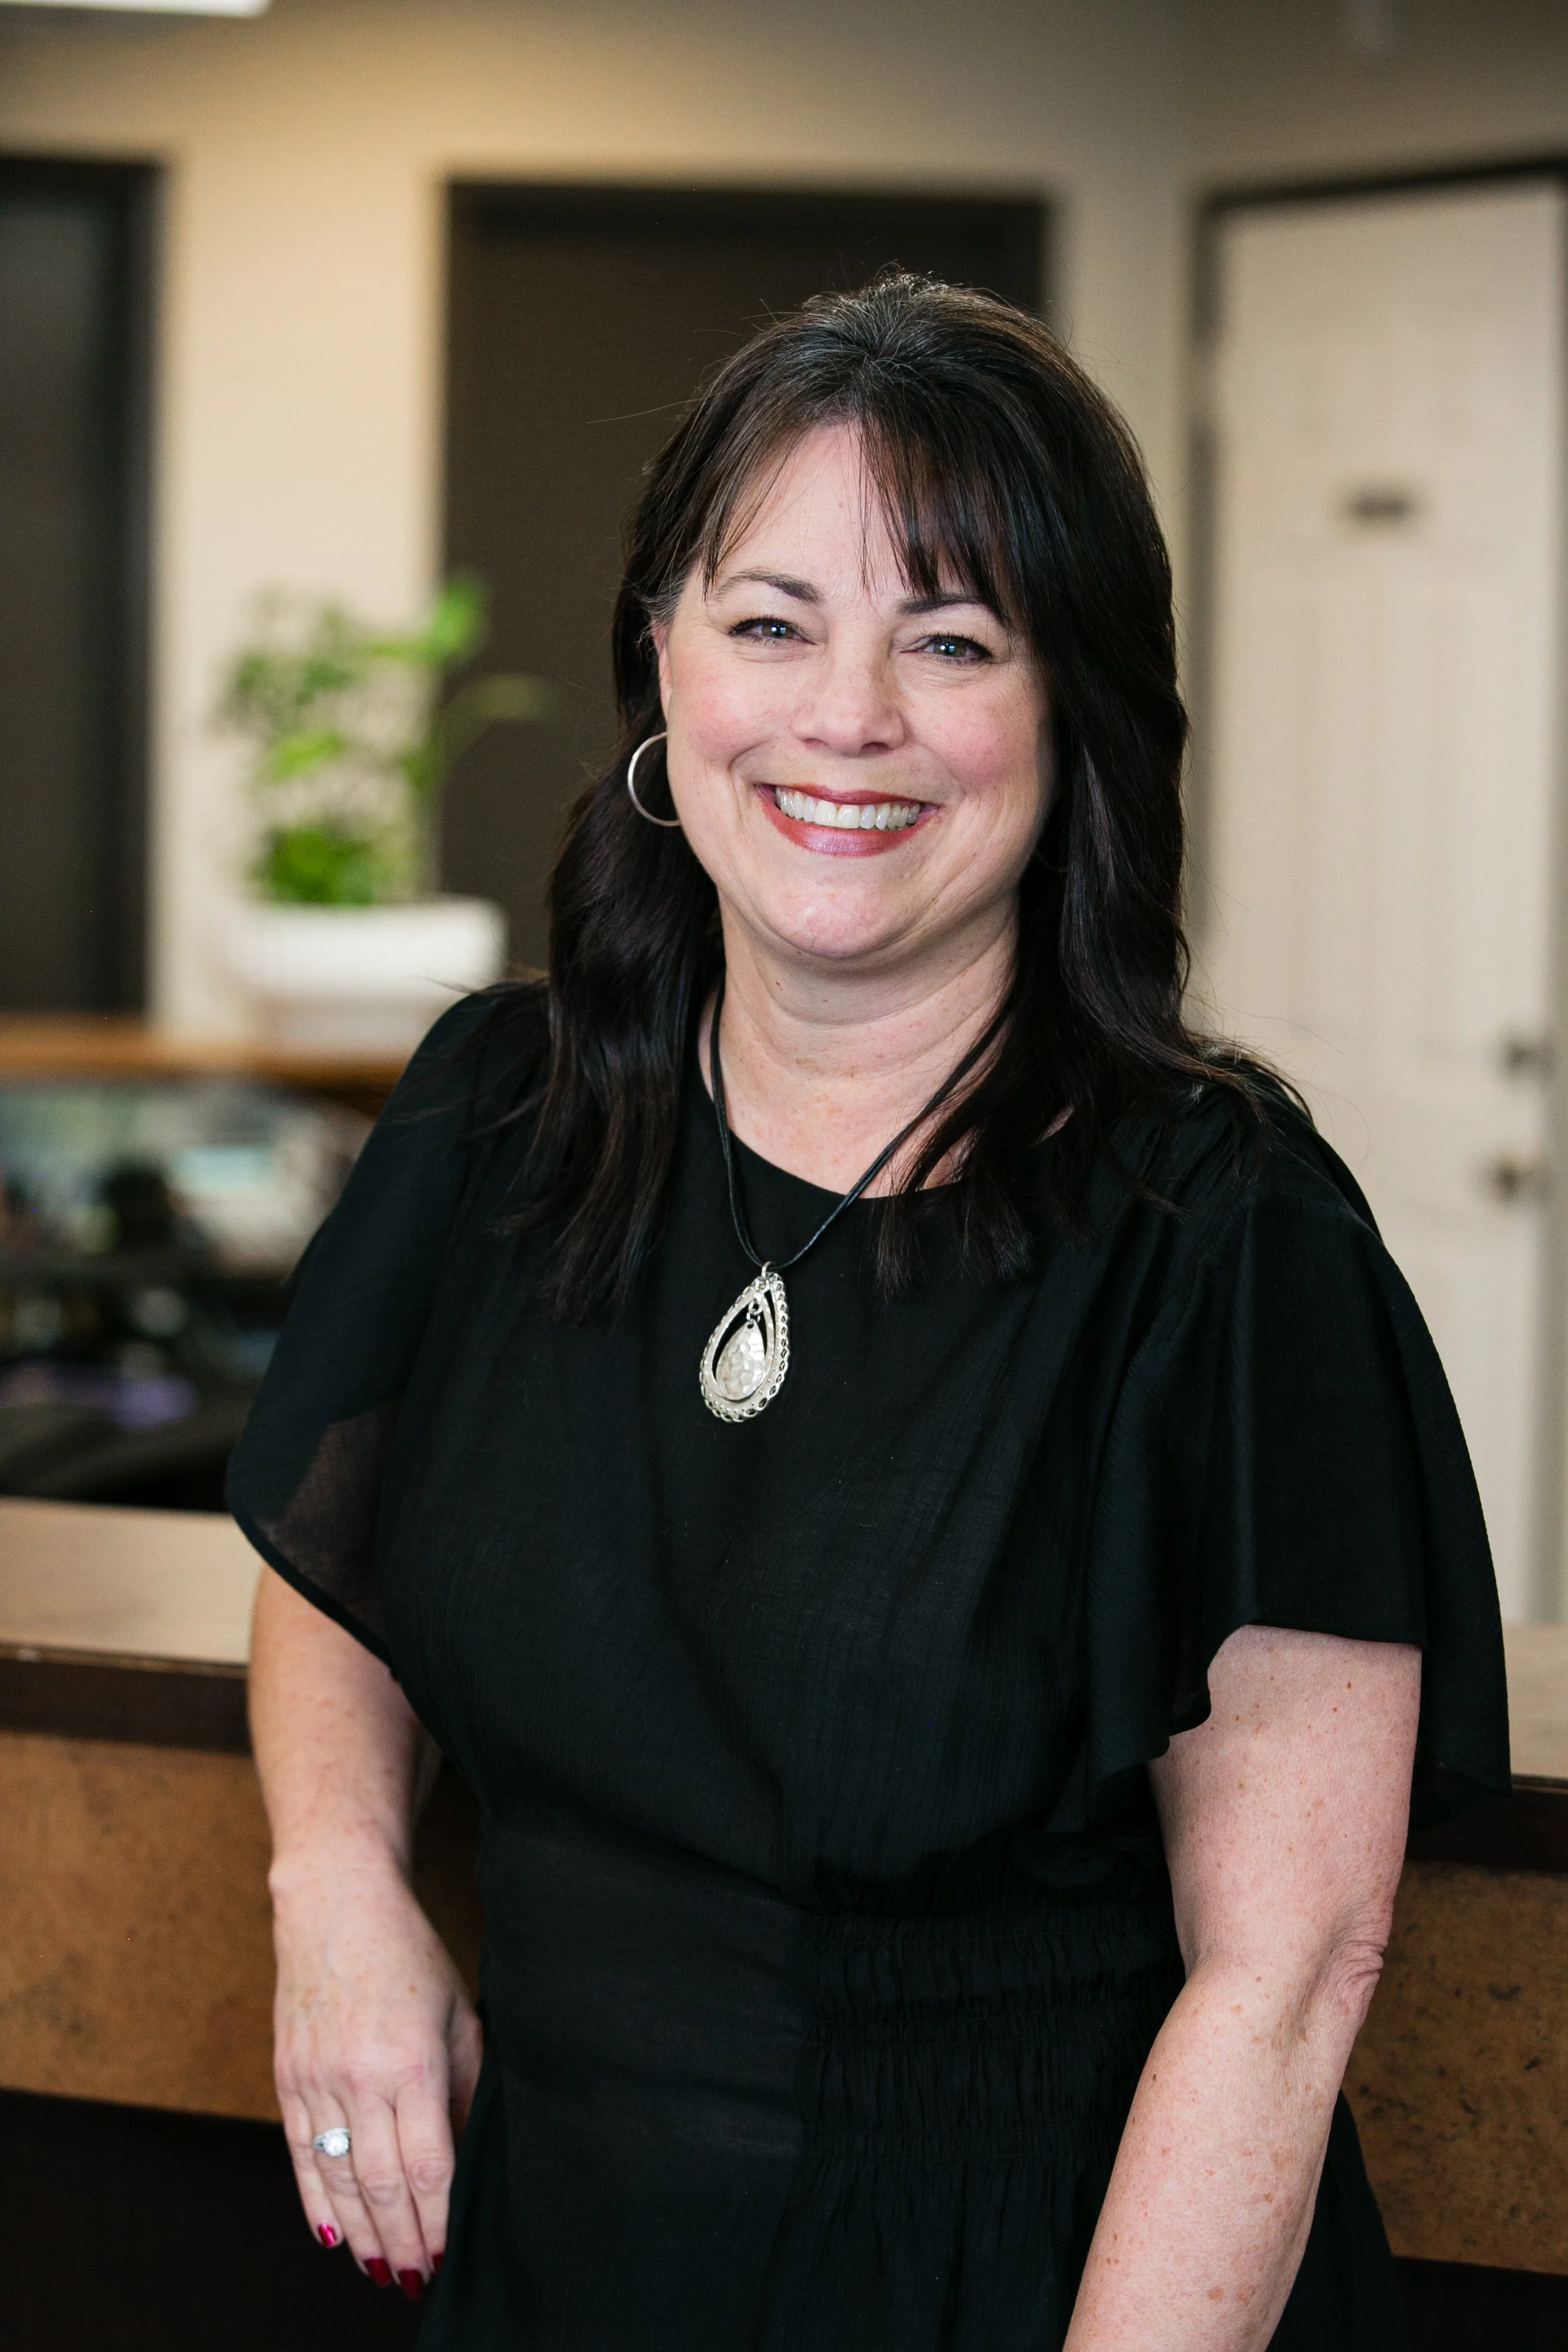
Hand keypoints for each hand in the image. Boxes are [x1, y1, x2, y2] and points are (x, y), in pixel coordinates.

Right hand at [270, 1846, 482, 2299]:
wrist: (335, 1905)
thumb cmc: (409, 1954)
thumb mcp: (457, 2012)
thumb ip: (466, 2085)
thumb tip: (468, 2156)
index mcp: (410, 2062)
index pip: (427, 2165)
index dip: (438, 2218)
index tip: (449, 2251)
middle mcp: (358, 2077)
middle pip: (380, 2183)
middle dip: (402, 2239)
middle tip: (417, 2277)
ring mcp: (316, 2080)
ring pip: (337, 2179)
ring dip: (361, 2233)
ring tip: (381, 2269)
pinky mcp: (288, 2078)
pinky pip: (301, 2155)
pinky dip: (316, 2203)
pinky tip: (334, 2236)